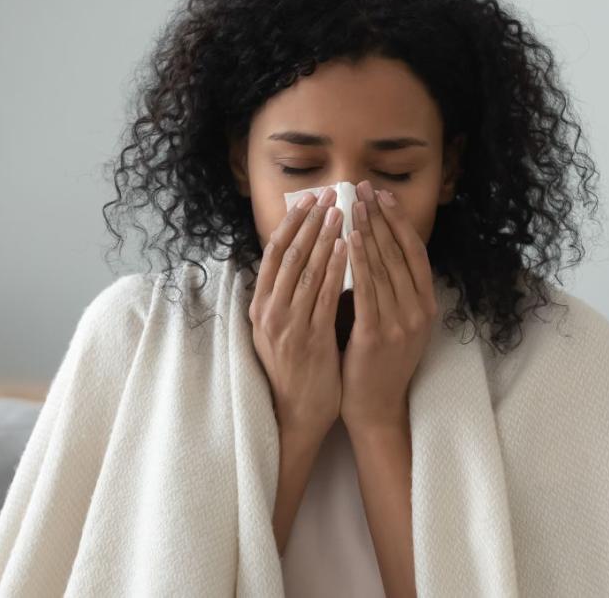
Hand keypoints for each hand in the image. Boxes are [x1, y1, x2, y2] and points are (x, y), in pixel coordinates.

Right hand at [249, 187, 348, 436]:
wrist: (295, 414)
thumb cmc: (295, 370)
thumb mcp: (280, 329)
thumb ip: (287, 297)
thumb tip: (302, 259)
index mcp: (260, 306)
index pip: (273, 253)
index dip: (291, 223)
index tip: (307, 199)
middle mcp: (268, 312)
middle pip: (288, 254)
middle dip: (310, 222)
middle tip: (329, 195)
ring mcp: (287, 325)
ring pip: (305, 270)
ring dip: (325, 237)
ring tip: (342, 212)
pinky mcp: (309, 339)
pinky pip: (323, 296)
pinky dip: (336, 268)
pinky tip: (348, 248)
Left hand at [340, 180, 437, 429]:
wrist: (375, 406)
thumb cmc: (377, 362)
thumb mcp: (395, 321)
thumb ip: (389, 288)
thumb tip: (371, 244)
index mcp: (426, 305)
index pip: (414, 252)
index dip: (398, 221)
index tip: (381, 195)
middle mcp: (419, 311)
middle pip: (398, 253)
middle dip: (379, 217)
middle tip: (362, 189)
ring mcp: (401, 323)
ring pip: (383, 266)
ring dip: (367, 231)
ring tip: (352, 205)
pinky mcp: (378, 335)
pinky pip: (368, 290)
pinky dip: (358, 261)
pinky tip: (347, 240)